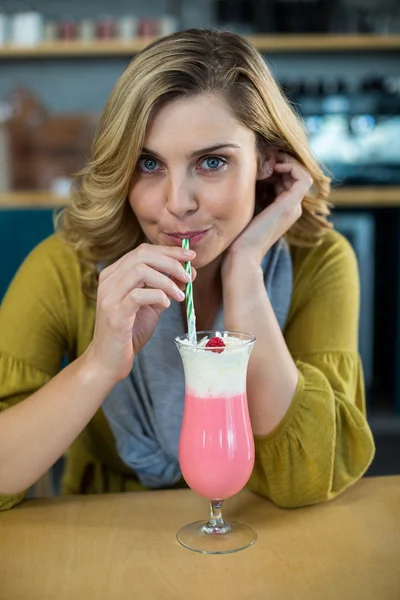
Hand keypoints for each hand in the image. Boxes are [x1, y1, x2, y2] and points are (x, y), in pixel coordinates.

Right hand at [83, 243, 195, 382]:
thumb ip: (165, 288)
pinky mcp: (114, 313)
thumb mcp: (151, 306)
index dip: (168, 251)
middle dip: (171, 261)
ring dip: (167, 280)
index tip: (190, 256)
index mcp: (114, 274)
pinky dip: (158, 296)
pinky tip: (166, 305)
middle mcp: (108, 281)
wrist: (108, 361)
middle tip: (189, 275)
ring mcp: (108, 296)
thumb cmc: (130, 333)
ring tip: (180, 295)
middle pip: (141, 255)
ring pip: (140, 270)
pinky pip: (138, 295)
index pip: (142, 251)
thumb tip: (188, 273)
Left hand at [225, 152, 312, 266]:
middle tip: (263, 158)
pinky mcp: (290, 205)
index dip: (277, 166)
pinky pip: (302, 177)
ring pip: (301, 173)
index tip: (259, 163)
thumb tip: (251, 172)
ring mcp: (293, 207)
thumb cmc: (238, 234)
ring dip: (285, 162)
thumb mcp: (247, 206)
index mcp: (282, 209)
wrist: (241, 254)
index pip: (287, 179)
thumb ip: (254, 191)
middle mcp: (292, 208)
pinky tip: (272, 167)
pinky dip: (290, 166)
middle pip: (294, 174)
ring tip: (266, 162)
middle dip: (280, 161)